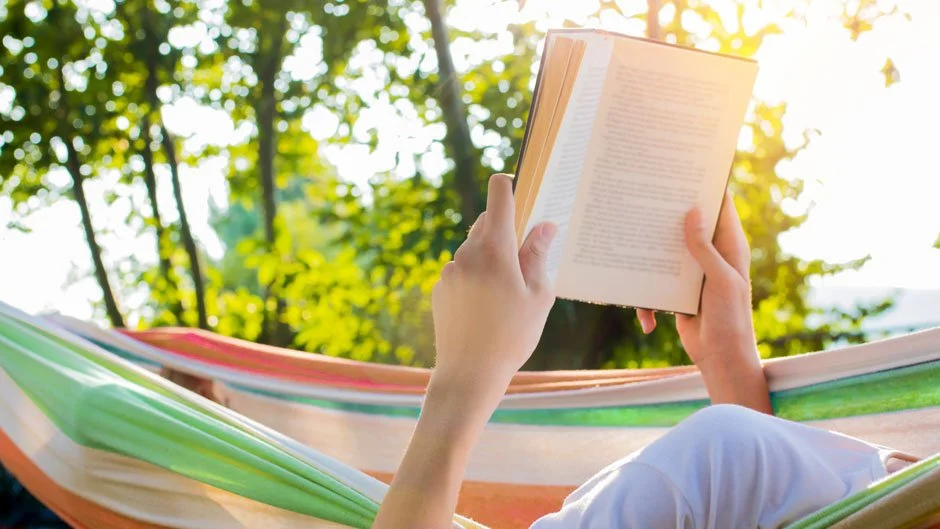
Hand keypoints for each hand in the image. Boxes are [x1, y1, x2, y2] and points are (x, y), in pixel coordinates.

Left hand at [373, 174, 556, 528]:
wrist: (468, 373)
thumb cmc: (512, 336)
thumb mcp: (537, 295)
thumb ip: (539, 254)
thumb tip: (545, 224)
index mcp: (495, 250)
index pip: (498, 196)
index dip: (508, 184)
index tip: (518, 187)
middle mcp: (467, 253)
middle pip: (486, 222)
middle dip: (505, 229)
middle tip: (525, 255)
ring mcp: (450, 271)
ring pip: (473, 247)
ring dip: (491, 255)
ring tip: (508, 291)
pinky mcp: (440, 288)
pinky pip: (462, 269)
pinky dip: (476, 275)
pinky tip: (488, 305)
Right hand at [637, 193, 770, 412]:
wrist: (722, 360)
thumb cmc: (730, 319)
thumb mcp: (720, 281)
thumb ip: (704, 248)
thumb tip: (692, 211)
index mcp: (729, 246)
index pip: (720, 206)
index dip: (708, 185)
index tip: (686, 166)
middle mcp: (711, 254)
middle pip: (687, 223)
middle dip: (666, 215)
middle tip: (644, 197)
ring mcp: (693, 273)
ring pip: (666, 252)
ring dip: (649, 256)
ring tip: (628, 250)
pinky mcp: (678, 291)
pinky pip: (655, 284)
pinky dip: (647, 302)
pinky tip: (648, 321)